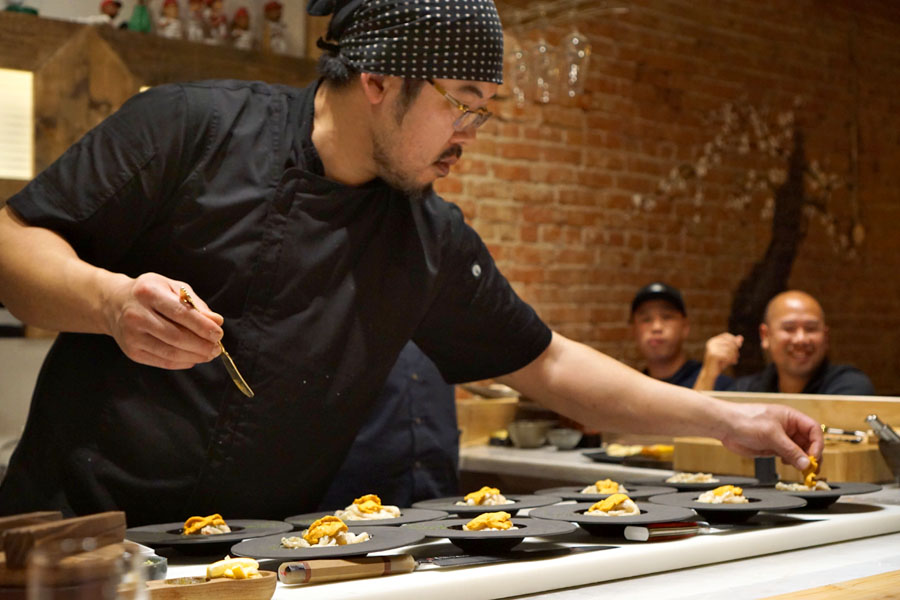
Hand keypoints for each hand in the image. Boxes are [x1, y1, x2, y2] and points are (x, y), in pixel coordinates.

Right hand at [102, 273, 223, 368]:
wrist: (114, 303)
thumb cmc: (150, 293)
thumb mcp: (172, 287)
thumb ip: (195, 303)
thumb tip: (216, 321)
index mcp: (148, 293)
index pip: (181, 312)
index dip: (203, 326)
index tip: (219, 333)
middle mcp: (136, 315)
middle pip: (176, 336)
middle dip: (201, 345)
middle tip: (217, 348)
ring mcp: (131, 335)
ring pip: (170, 352)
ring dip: (195, 356)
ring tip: (209, 354)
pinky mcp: (131, 351)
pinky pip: (162, 361)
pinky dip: (182, 362)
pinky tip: (193, 358)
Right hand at [703, 332, 742, 371]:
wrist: (710, 373)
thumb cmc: (719, 363)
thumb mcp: (728, 353)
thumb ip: (734, 345)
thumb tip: (741, 337)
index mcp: (713, 341)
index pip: (726, 335)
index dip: (734, 340)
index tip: (738, 347)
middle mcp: (711, 343)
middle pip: (729, 342)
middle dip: (735, 349)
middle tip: (737, 357)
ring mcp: (711, 349)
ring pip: (729, 349)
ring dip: (734, 355)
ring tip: (734, 361)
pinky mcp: (713, 355)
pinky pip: (727, 355)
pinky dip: (731, 359)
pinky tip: (731, 363)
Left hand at [719, 402, 823, 469]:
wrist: (725, 426)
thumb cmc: (746, 420)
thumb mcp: (771, 434)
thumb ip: (790, 450)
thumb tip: (805, 463)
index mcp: (791, 417)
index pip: (814, 430)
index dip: (817, 444)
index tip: (813, 457)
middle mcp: (788, 427)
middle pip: (809, 442)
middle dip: (811, 455)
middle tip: (811, 469)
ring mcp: (780, 438)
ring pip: (799, 451)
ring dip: (801, 461)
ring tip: (801, 469)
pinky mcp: (772, 447)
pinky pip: (788, 456)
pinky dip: (791, 462)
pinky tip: (787, 464)